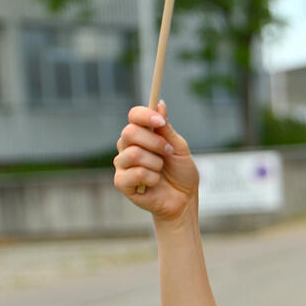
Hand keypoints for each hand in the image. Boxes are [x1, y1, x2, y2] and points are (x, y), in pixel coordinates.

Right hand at [113, 101, 198, 221]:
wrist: (183, 201)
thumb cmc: (181, 174)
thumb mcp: (179, 148)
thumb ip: (167, 129)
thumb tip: (160, 104)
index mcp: (141, 135)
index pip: (133, 116)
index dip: (145, 115)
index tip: (160, 121)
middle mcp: (127, 147)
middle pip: (130, 132)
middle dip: (155, 143)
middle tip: (168, 153)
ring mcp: (123, 164)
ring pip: (134, 154)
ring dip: (155, 163)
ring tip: (161, 171)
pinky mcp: (121, 182)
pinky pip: (135, 173)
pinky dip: (151, 178)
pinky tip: (154, 183)